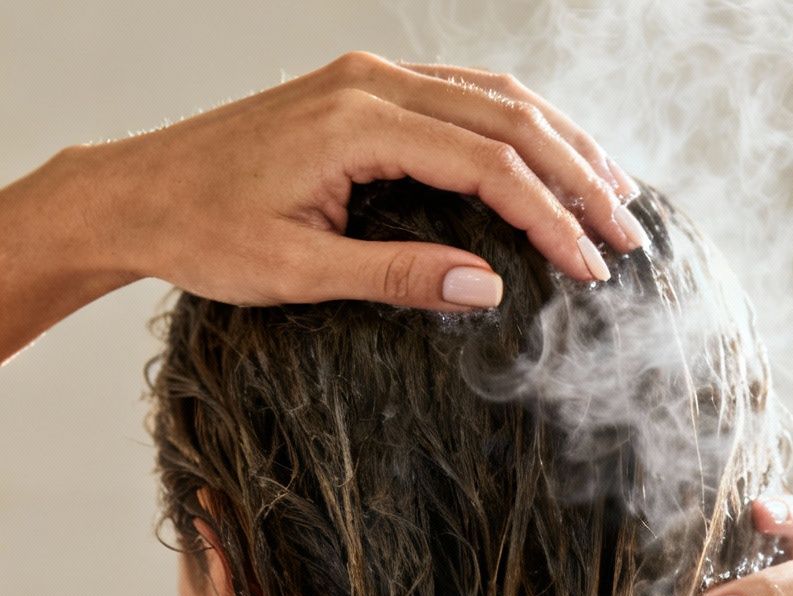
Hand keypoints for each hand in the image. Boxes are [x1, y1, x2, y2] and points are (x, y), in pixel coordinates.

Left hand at [75, 51, 645, 310]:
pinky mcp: (365, 89)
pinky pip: (468, 94)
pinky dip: (524, 128)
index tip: (592, 270)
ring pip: (499, 97)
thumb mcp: (296, 272)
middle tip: (630, 237)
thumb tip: (491, 287)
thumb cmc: (201, 234)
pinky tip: (555, 161)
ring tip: (616, 195)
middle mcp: (370, 84)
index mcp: (357, 124)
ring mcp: (369, 78)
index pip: (490, 166)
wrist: (130, 192)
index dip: (552, 219)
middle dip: (581, 179)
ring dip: (564, 145)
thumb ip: (398, 275)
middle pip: (512, 120)